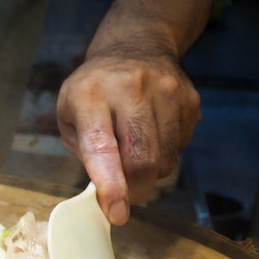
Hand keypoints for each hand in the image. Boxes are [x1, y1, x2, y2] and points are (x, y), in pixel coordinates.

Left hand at [56, 51, 200, 224]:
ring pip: (165, 159)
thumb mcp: (69, 114)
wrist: (135, 46)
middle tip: (124, 200)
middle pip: (143, 158)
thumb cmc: (93, 90)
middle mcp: (131, 88)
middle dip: (134, 191)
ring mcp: (167, 91)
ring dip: (149, 174)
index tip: (116, 213)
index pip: (102, 147)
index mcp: (91, 94)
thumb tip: (106, 189)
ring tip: (133, 157)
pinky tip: (151, 136)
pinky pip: (180, 147)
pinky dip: (164, 155)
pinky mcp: (190, 99)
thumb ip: (83, 151)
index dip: (111, 185)